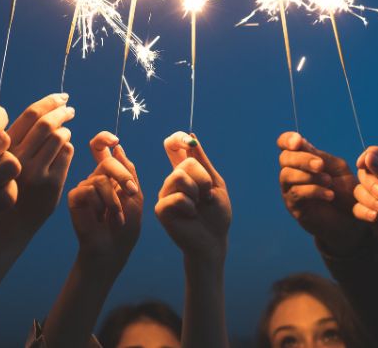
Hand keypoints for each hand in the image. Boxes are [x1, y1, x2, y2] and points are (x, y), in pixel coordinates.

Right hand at [7, 93, 75, 228]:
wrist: (10, 221)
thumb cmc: (9, 182)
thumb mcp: (7, 157)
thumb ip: (21, 137)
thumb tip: (46, 109)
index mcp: (5, 147)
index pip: (30, 115)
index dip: (49, 101)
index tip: (61, 97)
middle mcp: (18, 158)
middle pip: (47, 123)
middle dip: (62, 111)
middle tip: (70, 109)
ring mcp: (36, 172)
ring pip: (60, 137)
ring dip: (65, 131)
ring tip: (64, 133)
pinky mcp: (51, 184)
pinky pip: (67, 153)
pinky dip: (68, 147)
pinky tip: (63, 151)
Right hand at [68, 132, 142, 268]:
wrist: (112, 250)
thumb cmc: (126, 226)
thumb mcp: (135, 196)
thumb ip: (128, 172)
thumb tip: (117, 147)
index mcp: (110, 175)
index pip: (101, 149)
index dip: (104, 139)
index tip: (115, 140)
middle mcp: (95, 178)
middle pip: (106, 161)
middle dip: (122, 176)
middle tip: (132, 192)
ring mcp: (84, 187)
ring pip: (100, 178)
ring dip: (114, 200)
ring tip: (117, 217)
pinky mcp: (75, 197)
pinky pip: (88, 189)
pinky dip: (101, 204)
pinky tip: (101, 218)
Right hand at [155, 132, 230, 263]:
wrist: (214, 241)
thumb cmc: (216, 215)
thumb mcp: (215, 184)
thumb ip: (203, 162)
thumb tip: (191, 136)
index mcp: (184, 172)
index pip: (173, 147)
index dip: (177, 139)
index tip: (187, 140)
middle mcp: (171, 181)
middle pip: (186, 163)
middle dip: (203, 179)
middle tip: (206, 197)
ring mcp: (164, 194)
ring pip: (180, 177)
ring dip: (198, 192)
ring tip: (198, 206)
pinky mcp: (161, 209)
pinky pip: (177, 197)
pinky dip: (191, 207)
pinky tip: (191, 216)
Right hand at [277, 131, 368, 253]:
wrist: (352, 220)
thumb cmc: (345, 191)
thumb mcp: (337, 169)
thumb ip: (320, 156)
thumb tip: (301, 143)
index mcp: (302, 159)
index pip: (285, 144)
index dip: (286, 140)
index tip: (298, 142)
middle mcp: (292, 172)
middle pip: (284, 158)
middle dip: (302, 159)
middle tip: (320, 165)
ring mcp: (290, 190)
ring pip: (287, 175)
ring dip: (308, 176)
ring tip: (329, 181)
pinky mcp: (294, 206)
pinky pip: (296, 193)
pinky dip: (314, 191)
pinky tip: (329, 195)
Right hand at [353, 146, 377, 255]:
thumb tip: (367, 157)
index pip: (375, 154)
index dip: (367, 158)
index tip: (363, 165)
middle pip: (364, 173)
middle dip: (371, 183)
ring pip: (359, 191)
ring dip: (369, 199)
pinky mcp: (373, 214)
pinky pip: (358, 209)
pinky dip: (364, 212)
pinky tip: (377, 218)